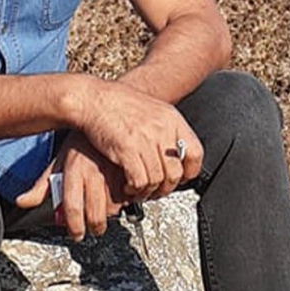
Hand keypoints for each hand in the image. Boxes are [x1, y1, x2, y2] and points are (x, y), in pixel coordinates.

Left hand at [15, 133, 124, 240]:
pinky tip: (118, 192)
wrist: (103, 120)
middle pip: (95, 214)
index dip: (74, 227)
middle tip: (94, 228)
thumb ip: (42, 186)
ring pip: (113, 208)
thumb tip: (23, 202)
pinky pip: (128, 196)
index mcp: (73, 171)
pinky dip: (124, 199)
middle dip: (95, 227)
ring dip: (110, 212)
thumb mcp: (57, 162)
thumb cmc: (80, 144)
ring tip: (106, 205)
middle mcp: (93, 173)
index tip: (76, 234)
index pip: (72, 207)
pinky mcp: (128, 172)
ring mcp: (112, 173)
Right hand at [75, 79, 203, 200]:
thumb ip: (168, 131)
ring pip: (157, 180)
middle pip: (176, 172)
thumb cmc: (119, 106)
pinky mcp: (127, 149)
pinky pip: (139, 180)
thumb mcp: (153, 111)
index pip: (195, 153)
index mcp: (172, 119)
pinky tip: (128, 186)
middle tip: (157, 191)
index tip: (181, 178)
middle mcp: (162, 129)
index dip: (189, 172)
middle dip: (166, 188)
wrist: (94, 99)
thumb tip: (177, 155)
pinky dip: (135, 189)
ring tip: (140, 190)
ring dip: (148, 191)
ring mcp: (145, 139)